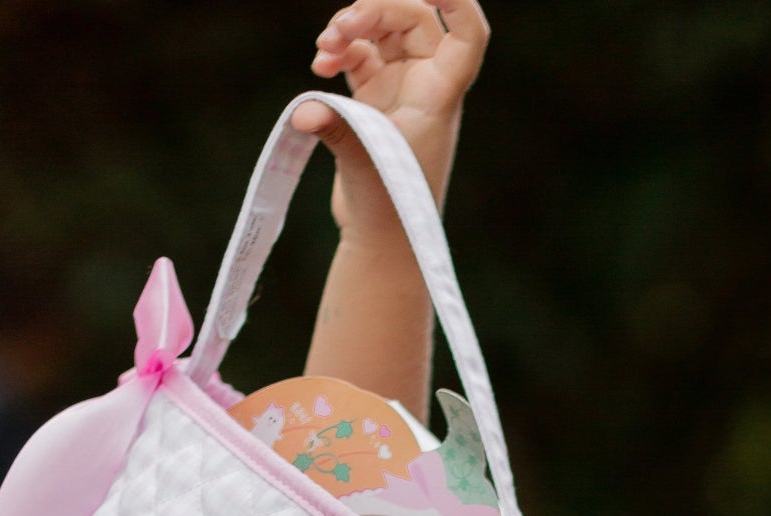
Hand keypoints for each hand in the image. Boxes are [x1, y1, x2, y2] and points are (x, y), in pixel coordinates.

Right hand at [293, 0, 489, 238]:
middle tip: (340, 30)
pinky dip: (339, 51)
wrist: (380, 238)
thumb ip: (336, 126)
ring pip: (382, 31)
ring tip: (324, 49)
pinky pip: (359, 54)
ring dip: (350, 27)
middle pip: (411, 17)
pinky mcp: (373, 99)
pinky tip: (321, 66)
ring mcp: (399, 88)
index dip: (456, 0)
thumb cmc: (389, 207)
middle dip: (373, 11)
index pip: (466, 33)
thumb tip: (303, 113)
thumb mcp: (365, 160)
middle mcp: (424, 83)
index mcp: (439, 91)